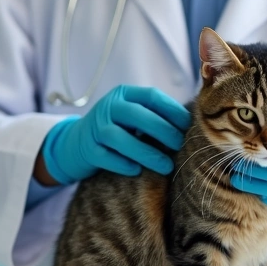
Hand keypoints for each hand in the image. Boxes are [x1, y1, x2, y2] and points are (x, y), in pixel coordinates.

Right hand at [37, 85, 190, 185]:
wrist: (75, 144)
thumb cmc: (116, 130)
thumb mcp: (132, 116)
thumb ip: (155, 116)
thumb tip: (191, 128)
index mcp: (124, 94)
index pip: (151, 97)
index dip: (172, 110)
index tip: (189, 125)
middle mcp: (108, 107)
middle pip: (137, 115)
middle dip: (162, 131)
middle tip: (180, 145)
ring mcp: (95, 128)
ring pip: (120, 138)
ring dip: (146, 153)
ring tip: (166, 166)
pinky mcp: (87, 149)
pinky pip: (106, 157)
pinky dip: (123, 164)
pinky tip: (137, 171)